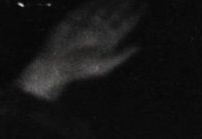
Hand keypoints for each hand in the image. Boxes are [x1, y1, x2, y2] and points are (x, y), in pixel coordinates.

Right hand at [17, 0, 143, 100]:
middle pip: (117, 13)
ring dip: (113, 0)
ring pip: (104, 7)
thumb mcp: (104, 66)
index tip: (144, 5)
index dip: (135, 15)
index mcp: (111, 41)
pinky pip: (87, 6)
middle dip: (126, 3)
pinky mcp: (76, 18)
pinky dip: (95, 0)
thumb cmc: (81, 69)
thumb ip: (121, 55)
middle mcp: (101, 30)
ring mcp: (88, 23)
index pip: (126, 25)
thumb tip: (137, 47)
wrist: (57, 63)